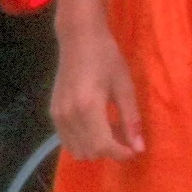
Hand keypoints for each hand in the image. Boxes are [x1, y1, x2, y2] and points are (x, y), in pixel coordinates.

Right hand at [51, 29, 145, 159]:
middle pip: (89, 152)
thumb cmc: (106, 58)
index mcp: (87, 107)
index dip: (121, 153)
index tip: (135, 149)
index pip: (103, 146)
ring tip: (111, 127)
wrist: (79, 38)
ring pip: (76, 150)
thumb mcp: (125, 87)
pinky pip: (67, 140)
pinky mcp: (53, 113)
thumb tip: (139, 148)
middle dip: (110, 150)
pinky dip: (83, 140)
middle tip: (124, 133)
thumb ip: (131, 120)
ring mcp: (57, 115)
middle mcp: (68, 115)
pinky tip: (97, 124)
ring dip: (96, 147)